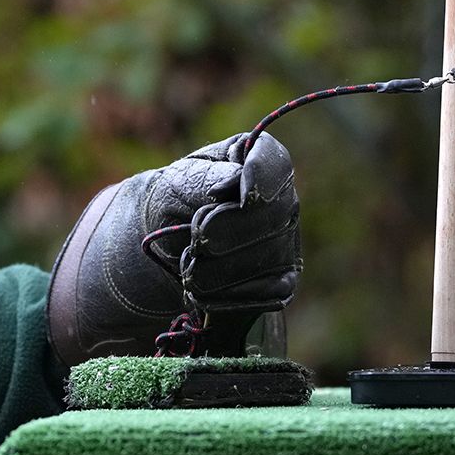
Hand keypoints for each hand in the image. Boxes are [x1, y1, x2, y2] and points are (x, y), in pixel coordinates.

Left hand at [47, 133, 300, 366]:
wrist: (167, 240)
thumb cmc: (178, 197)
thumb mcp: (183, 179)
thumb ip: (211, 177)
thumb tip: (238, 181)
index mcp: (261, 160)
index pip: (275, 164)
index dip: (256, 178)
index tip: (217, 194)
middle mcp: (283, 201)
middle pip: (273, 216)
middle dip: (225, 229)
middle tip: (195, 235)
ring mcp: (287, 242)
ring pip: (268, 259)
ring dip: (219, 266)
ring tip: (190, 262)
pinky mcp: (280, 281)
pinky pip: (265, 293)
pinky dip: (225, 294)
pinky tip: (202, 286)